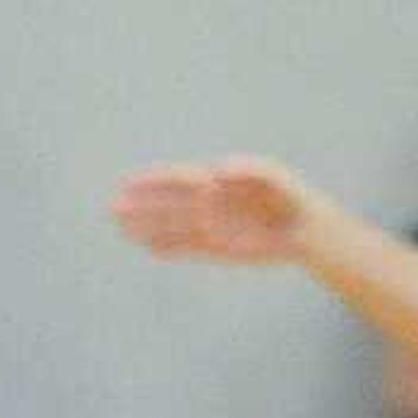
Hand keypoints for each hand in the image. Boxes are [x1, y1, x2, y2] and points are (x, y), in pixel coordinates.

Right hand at [111, 156, 323, 266]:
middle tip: (113, 207)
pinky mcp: (216, 248)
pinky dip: (168, 247)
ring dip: (147, 226)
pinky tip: (148, 247)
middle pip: (168, 203)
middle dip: (142, 204)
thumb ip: (248, 169)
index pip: (179, 179)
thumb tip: (216, 172)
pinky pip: (185, 248)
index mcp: (217, 181)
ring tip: (120, 226)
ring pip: (172, 226)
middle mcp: (208, 202)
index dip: (153, 181)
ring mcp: (210, 226)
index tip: (130, 183)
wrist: (304, 229)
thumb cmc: (289, 196)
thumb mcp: (273, 178)